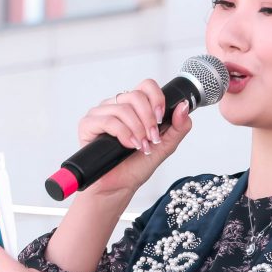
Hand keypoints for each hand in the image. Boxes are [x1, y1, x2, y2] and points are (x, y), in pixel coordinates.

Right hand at [73, 78, 192, 199]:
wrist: (120, 186)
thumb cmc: (137, 166)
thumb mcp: (165, 146)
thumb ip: (178, 127)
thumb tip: (184, 106)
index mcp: (134, 108)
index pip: (146, 86)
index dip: (156, 98)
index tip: (161, 119)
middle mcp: (116, 106)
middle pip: (135, 96)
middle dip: (149, 119)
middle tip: (152, 138)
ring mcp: (101, 113)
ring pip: (122, 108)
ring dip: (137, 129)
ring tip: (141, 146)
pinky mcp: (88, 125)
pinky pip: (107, 120)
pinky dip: (123, 133)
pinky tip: (129, 145)